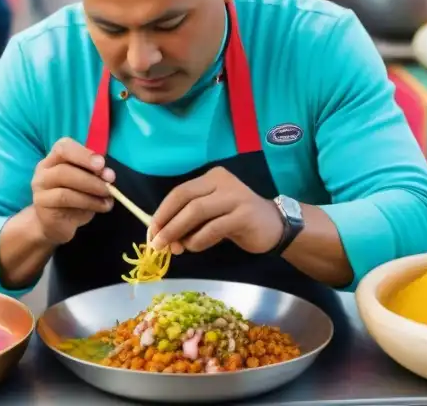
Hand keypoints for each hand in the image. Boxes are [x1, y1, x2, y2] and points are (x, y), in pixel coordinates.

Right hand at [30, 138, 114, 245]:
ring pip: (64, 185)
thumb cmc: (75, 198)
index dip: (83, 153)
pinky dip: (88, 202)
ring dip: (91, 189)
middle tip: (110, 182)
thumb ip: (96, 174)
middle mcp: (44, 170)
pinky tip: (101, 206)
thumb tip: (108, 174)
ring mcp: (40, 188)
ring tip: (108, 197)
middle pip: (63, 167)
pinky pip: (64, 200)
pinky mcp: (42, 205)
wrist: (57, 223)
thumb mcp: (88, 182)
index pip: (64, 147)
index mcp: (55, 158)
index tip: (102, 164)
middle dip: (90, 175)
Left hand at [150, 167, 283, 254]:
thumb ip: (189, 222)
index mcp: (211, 178)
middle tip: (157, 243)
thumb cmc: (237, 220)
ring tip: (174, 248)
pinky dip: (198, 240)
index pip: (179, 192)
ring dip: (179, 232)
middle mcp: (222, 182)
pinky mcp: (243, 215)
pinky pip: (213, 228)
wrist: (275, 226)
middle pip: (185, 199)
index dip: (162, 212)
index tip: (151, 231)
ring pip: (196, 212)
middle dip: (167, 223)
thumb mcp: (211, 215)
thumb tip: (163, 237)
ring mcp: (234, 197)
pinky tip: (193, 248)